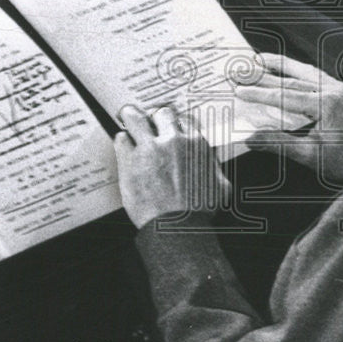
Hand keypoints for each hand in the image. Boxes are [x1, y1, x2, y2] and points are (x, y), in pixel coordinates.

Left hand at [113, 104, 230, 228]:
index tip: (172, 127)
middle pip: (161, 113)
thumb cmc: (199, 211)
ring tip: (128, 118)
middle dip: (156, 117)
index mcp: (196, 144)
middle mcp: (173, 141)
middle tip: (151, 122)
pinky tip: (124, 144)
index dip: (176, 123)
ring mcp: (149, 148)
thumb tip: (212, 161)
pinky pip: (121, 138)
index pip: (184, 120)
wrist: (177, 227)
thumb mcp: (221, 186)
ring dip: (132, 117)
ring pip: (135, 118)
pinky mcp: (130, 159)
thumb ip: (215, 167)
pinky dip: (122, 140)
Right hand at [233, 53, 342, 183]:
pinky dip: (304, 75)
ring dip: (285, 66)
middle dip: (266, 76)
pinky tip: (289, 70)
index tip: (241, 91)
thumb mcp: (309, 156)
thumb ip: (278, 143)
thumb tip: (250, 138)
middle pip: (295, 80)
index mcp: (330, 105)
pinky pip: (323, 79)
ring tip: (262, 59)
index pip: (287, 95)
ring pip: (310, 73)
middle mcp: (340, 91)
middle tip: (243, 71)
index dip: (261, 93)